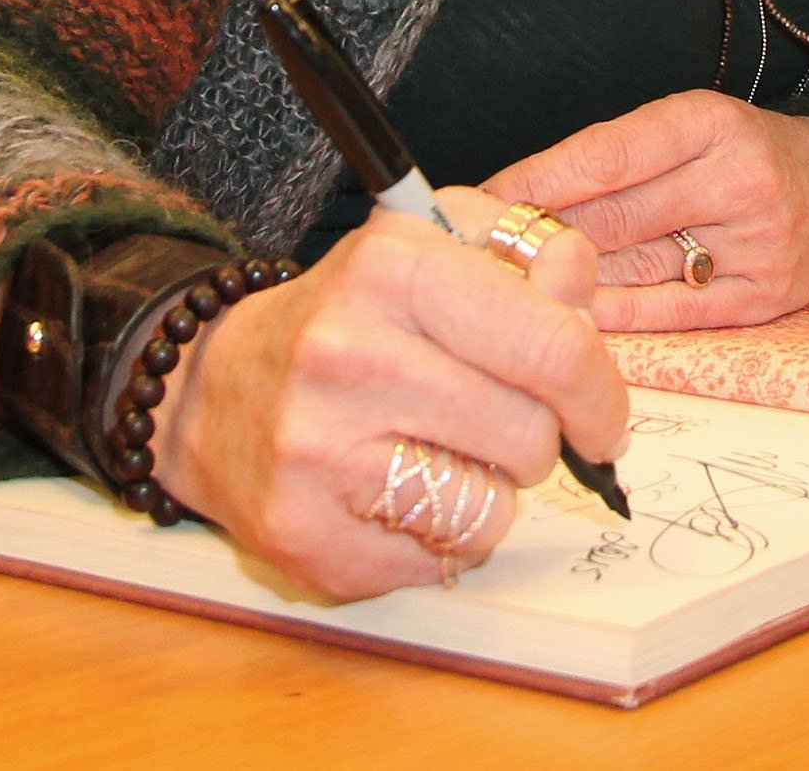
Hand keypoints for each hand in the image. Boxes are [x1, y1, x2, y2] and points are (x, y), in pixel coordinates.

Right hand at [153, 185, 628, 600]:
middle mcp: (348, 354)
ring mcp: (319, 453)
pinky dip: (438, 538)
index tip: (600, 416)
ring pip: (490, 509)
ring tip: (437, 453)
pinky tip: (396, 493)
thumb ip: (521, 254)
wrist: (208, 388)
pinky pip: (438, 562)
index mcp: (392, 267)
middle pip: (531, 437)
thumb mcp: (429, 246)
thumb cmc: (346, 314)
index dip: (600, 392)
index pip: (555, 347)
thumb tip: (580, 287)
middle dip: (535, 438)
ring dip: (487, 490)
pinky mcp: (304, 535)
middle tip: (494, 422)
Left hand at [484, 91, 808, 331]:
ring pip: (635, 266)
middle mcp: (737, 178)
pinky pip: (669, 310)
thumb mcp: (695, 129)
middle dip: (542, 233)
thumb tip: (525, 199)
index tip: (484, 198)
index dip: (539, 180)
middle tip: (481, 248)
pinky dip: (615, 314)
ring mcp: (754, 243)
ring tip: (512, 282)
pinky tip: (572, 314)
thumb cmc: (753, 156)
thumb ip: (620, 157)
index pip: (607, 154)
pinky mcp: (762, 298)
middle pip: (614, 215)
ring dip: (568, 277)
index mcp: (711, 121)